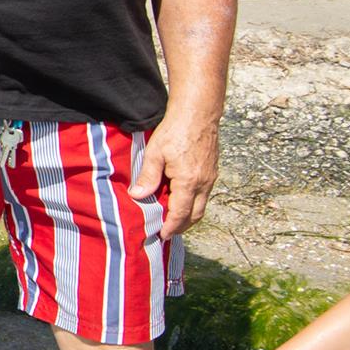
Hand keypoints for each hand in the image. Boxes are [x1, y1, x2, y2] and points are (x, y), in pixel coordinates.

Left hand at [128, 109, 218, 235]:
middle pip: (195, 215)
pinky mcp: (212, 171)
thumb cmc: (175, 131)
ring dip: (188, 216)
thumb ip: (147, 177)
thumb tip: (138, 197)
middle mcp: (204, 183)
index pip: (180, 214)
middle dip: (182, 227)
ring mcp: (210, 177)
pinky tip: (181, 200)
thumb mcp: (154, 154)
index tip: (161, 235)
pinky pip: (204, 195)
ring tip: (173, 219)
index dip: (171, 227)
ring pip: (201, 206)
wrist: (198, 114)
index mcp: (189, 182)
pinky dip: (193, 203)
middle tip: (167, 232)